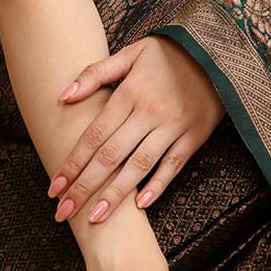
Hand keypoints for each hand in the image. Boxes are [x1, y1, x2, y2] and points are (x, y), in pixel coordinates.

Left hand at [47, 34, 226, 224]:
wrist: (216, 53)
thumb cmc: (168, 54)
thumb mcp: (131, 53)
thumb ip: (95, 73)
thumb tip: (62, 96)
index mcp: (130, 93)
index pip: (94, 134)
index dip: (73, 162)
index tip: (54, 187)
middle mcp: (149, 112)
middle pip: (111, 155)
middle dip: (84, 186)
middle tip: (63, 212)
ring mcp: (173, 126)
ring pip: (139, 165)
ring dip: (115, 194)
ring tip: (94, 217)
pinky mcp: (194, 136)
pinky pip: (173, 166)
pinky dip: (157, 186)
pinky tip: (138, 206)